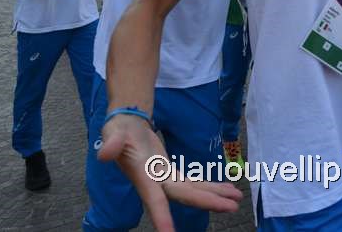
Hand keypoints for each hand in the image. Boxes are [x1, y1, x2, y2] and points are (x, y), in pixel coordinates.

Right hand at [98, 114, 242, 230]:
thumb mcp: (114, 133)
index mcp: (142, 176)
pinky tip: (227, 188)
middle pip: (184, 195)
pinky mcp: (171, 173)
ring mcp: (165, 179)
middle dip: (207, 202)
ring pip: (193, 191)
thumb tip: (104, 153)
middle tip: (232, 207)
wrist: (126, 125)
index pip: (154, 200)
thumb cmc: (119, 130)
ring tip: (237, 200)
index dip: (162, 217)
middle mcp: (156, 182)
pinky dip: (211, 185)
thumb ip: (112, 143)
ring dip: (215, 196)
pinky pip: (194, 182)